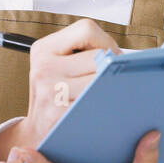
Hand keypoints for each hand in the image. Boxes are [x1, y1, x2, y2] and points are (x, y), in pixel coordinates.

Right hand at [0, 19, 122, 159]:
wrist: (38, 132)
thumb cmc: (56, 95)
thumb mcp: (58, 64)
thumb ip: (84, 51)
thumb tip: (125, 55)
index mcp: (43, 49)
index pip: (86, 30)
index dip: (105, 41)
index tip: (109, 56)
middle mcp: (43, 68)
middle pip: (97, 56)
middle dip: (110, 66)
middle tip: (109, 77)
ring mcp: (50, 91)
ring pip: (100, 79)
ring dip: (109, 86)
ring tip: (104, 92)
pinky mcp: (59, 114)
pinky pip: (96, 102)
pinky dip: (104, 104)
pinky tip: (100, 106)